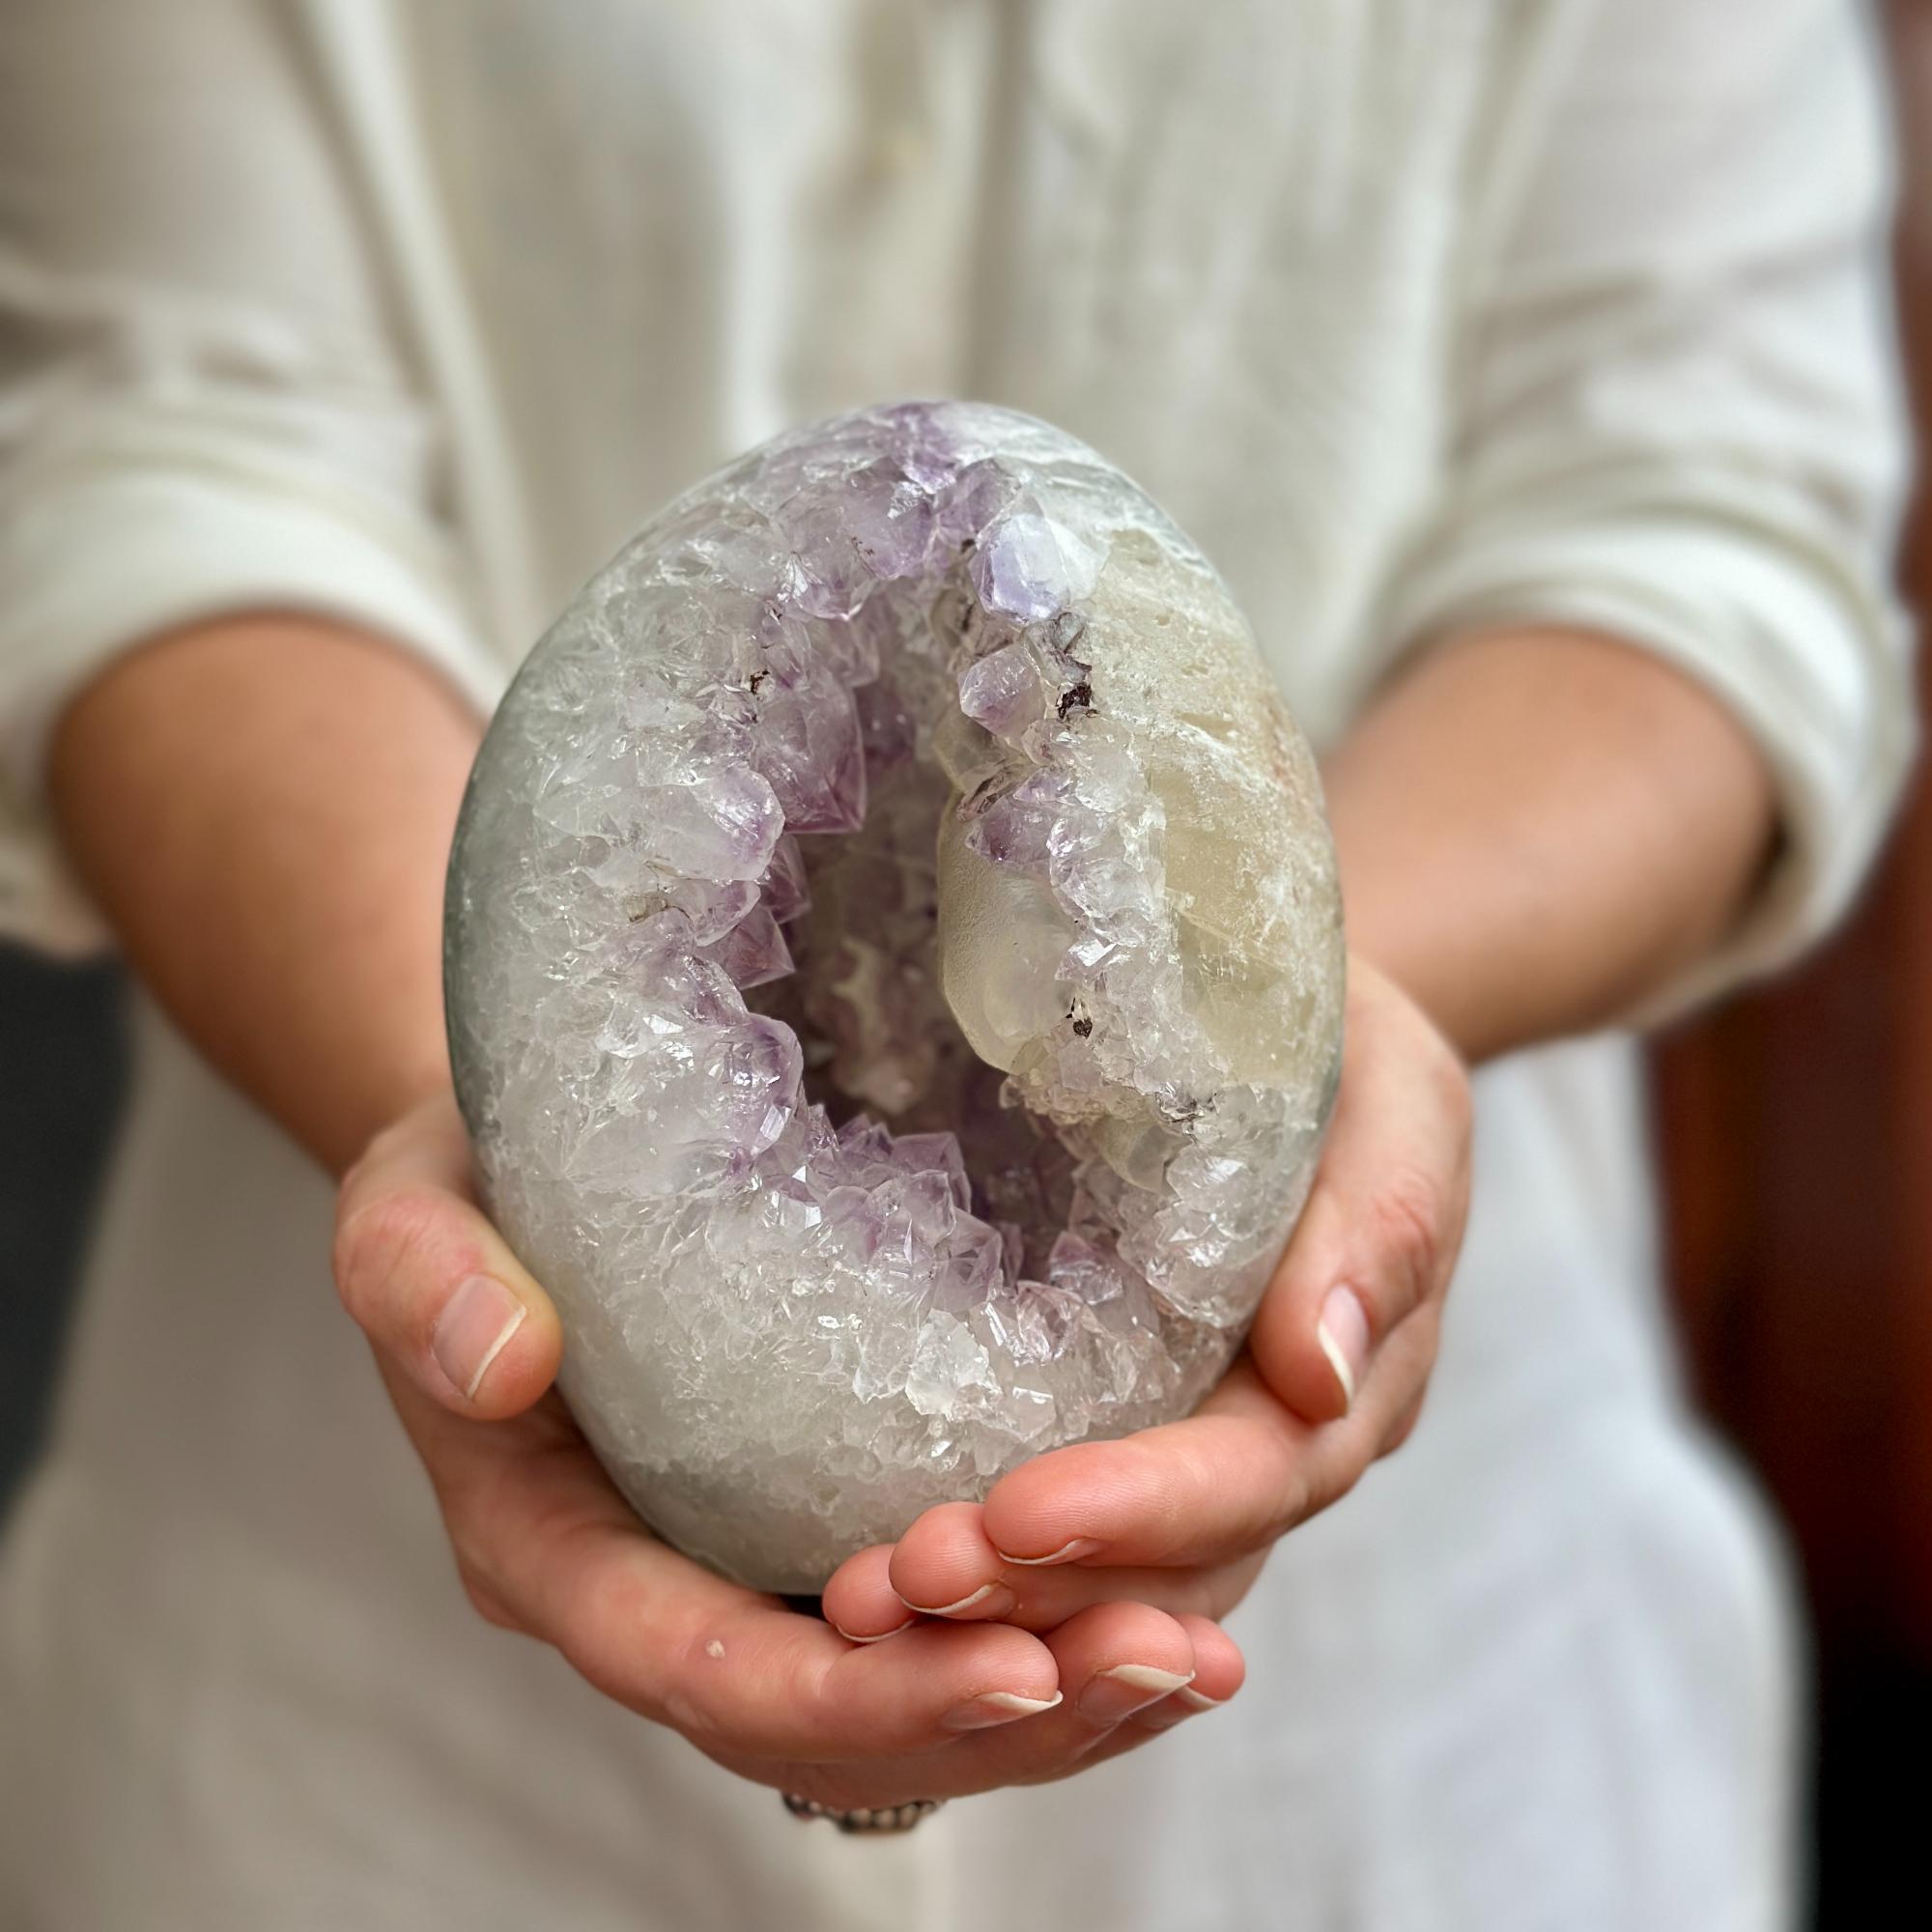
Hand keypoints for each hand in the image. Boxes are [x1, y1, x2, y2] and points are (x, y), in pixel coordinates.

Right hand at [331, 1093, 1245, 1810]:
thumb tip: (502, 1359)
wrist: (519, 1172)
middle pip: (836, 1729)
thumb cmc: (472, 1183)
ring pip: (908, 1702)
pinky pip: (942, 1628)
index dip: (860, 1695)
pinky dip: (1052, 1628)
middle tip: (1164, 1658)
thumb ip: (420, 1277)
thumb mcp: (409, 1200)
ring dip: (1059, 1695)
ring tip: (1196, 1653)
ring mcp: (747, 1576)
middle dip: (1003, 1713)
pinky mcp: (818, 1527)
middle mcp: (664, 1594)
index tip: (1012, 1661)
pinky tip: (1170, 1591)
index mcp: (556, 1550)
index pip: (708, 1671)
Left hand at [821, 956, 1470, 1643]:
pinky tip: (870, 1571)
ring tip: (865, 1599)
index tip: (1019, 1512)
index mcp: (1356, 1373)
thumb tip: (1322, 1373)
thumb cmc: (1341, 1039)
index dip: (1146, 1508)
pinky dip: (982, 1563)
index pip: (1259, 1475)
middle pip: (1176, 1563)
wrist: (1268, 1008)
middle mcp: (1278, 1438)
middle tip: (902, 1581)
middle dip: (1043, 1590)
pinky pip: (1065, 1525)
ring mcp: (1199, 1437)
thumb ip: (1377, 1222)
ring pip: (1116, 1578)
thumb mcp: (1392, 1094)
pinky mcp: (1122, 1412)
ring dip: (994, 1602)